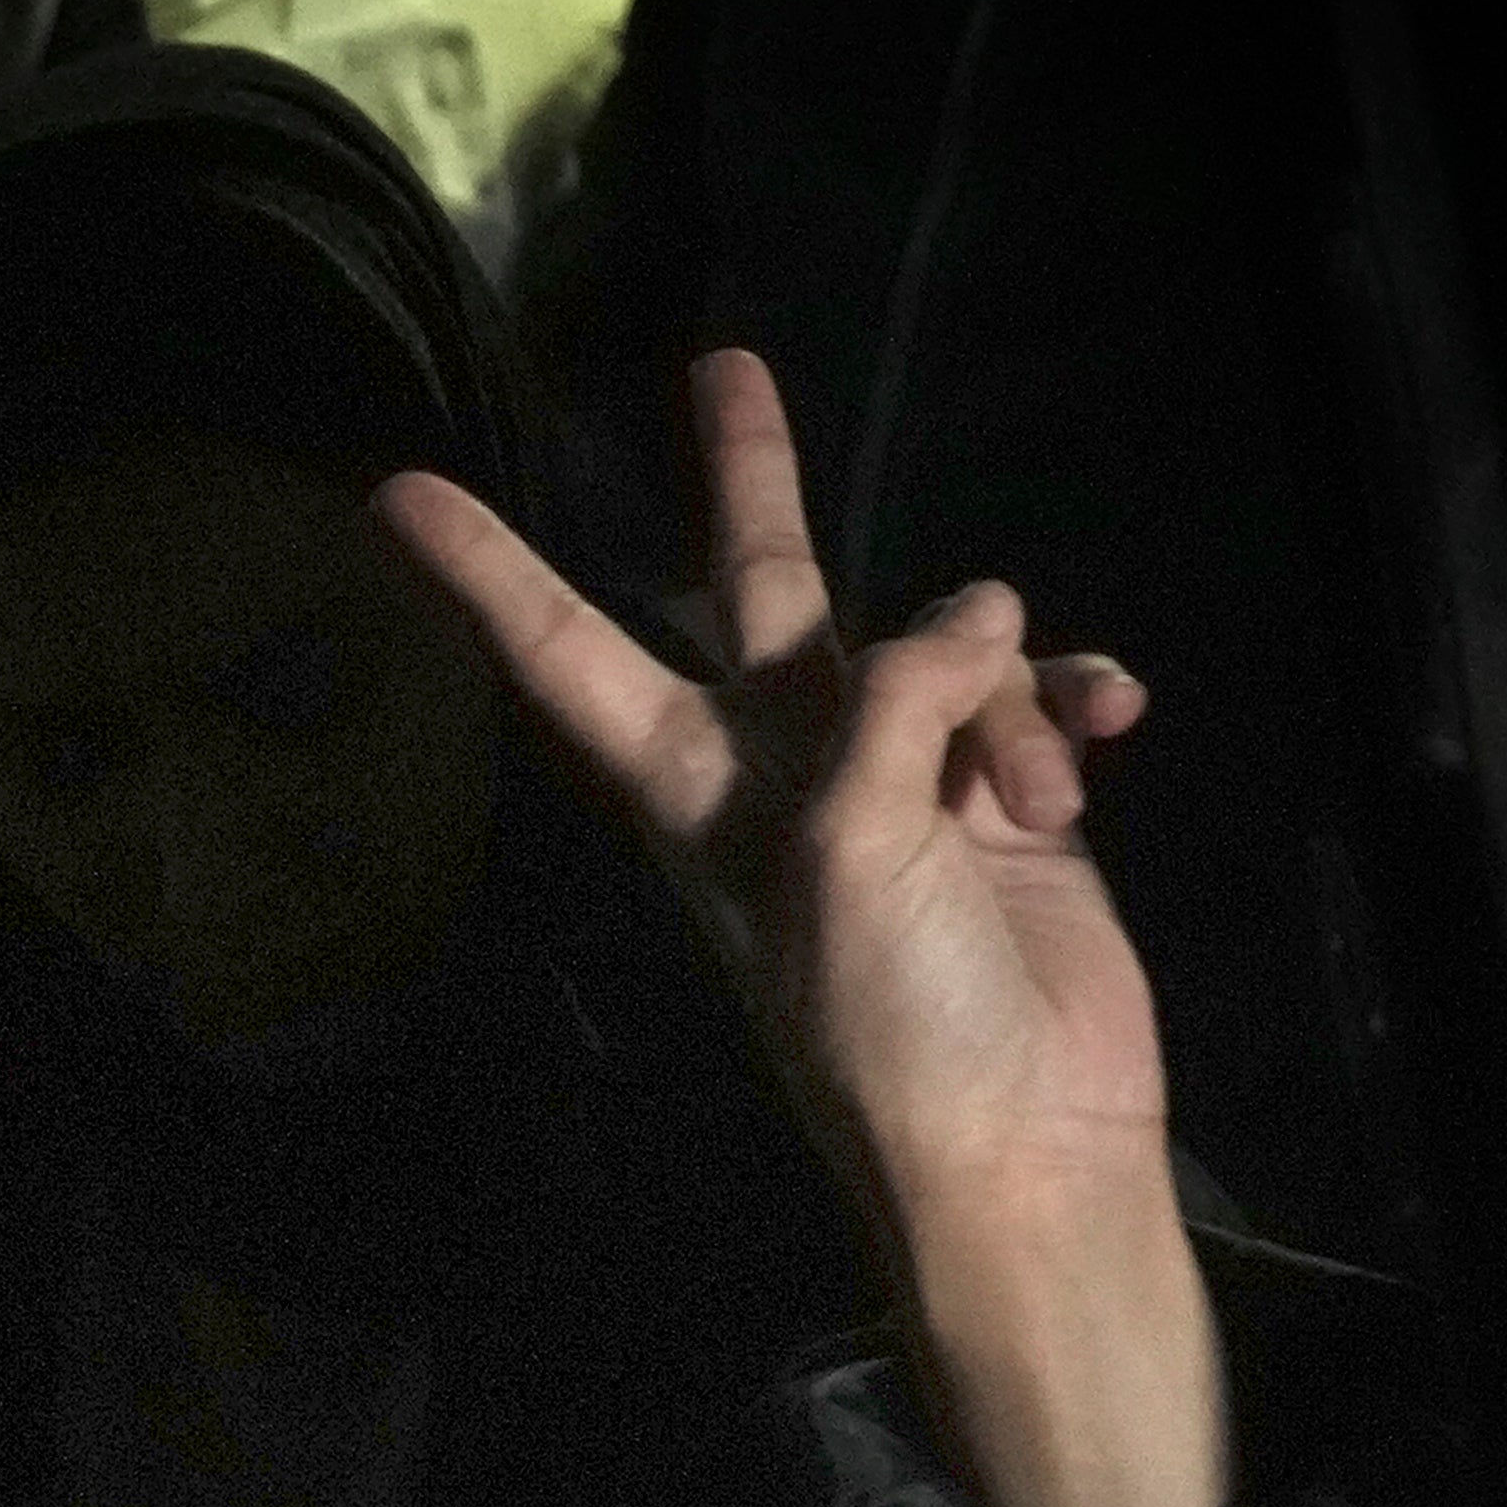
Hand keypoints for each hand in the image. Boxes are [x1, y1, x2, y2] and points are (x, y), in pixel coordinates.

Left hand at [380, 353, 1225, 1506]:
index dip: (490, 575)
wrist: (1027, 1145)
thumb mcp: (850, 850)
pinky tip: (1111, 722)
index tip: (395, 495)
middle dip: (753, 477)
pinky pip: (1038, 698)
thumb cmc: (893, 1019)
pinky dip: (1072, 703)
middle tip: (724, 361)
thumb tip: (981, 617)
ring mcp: (904, 778)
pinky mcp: (1011, 801)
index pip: (568, 656)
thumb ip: (889, 705)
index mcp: (693, 791)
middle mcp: (786, 767)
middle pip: (764, 589)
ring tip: (1026, 793)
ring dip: (998, 687)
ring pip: (945, 641)